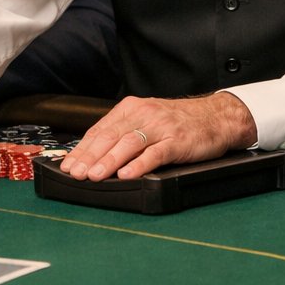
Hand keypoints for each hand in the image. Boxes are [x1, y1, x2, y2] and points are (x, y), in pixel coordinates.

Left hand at [59, 92, 257, 180]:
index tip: (68, 165)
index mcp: (131, 109)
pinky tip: (127, 174)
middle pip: (110, 136)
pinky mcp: (177, 141)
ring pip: (129, 144)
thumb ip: (123, 134)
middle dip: (89, 156)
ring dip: (109, 161)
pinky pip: (155, 153)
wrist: (217, 116)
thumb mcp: (147, 120)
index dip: (82, 149)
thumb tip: (93, 157)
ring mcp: (161, 127)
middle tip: (76, 173)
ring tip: (95, 175)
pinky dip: (139, 164)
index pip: (100, 130)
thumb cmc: (179, 122)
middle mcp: (143, 114)